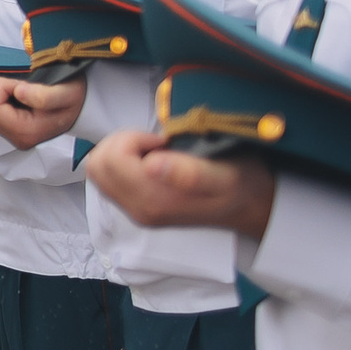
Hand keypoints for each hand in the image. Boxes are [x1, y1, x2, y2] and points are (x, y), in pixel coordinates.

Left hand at [0, 74, 86, 149]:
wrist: (81, 108)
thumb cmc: (74, 100)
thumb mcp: (67, 94)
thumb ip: (43, 96)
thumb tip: (18, 92)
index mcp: (24, 132)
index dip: (1, 88)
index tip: (22, 86)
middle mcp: (13, 138)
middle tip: (17, 87)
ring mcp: (8, 135)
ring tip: (18, 91)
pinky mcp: (6, 128)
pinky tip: (14, 96)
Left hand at [80, 131, 276, 237]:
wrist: (251, 205)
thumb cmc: (239, 183)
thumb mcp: (223, 174)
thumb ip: (188, 172)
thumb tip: (151, 164)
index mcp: (154, 201)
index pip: (111, 159)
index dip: (134, 139)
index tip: (163, 141)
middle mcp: (139, 210)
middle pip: (99, 164)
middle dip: (123, 142)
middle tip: (156, 142)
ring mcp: (135, 210)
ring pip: (99, 170)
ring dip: (121, 150)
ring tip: (154, 150)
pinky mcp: (136, 206)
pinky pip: (109, 177)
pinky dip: (122, 160)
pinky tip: (152, 159)